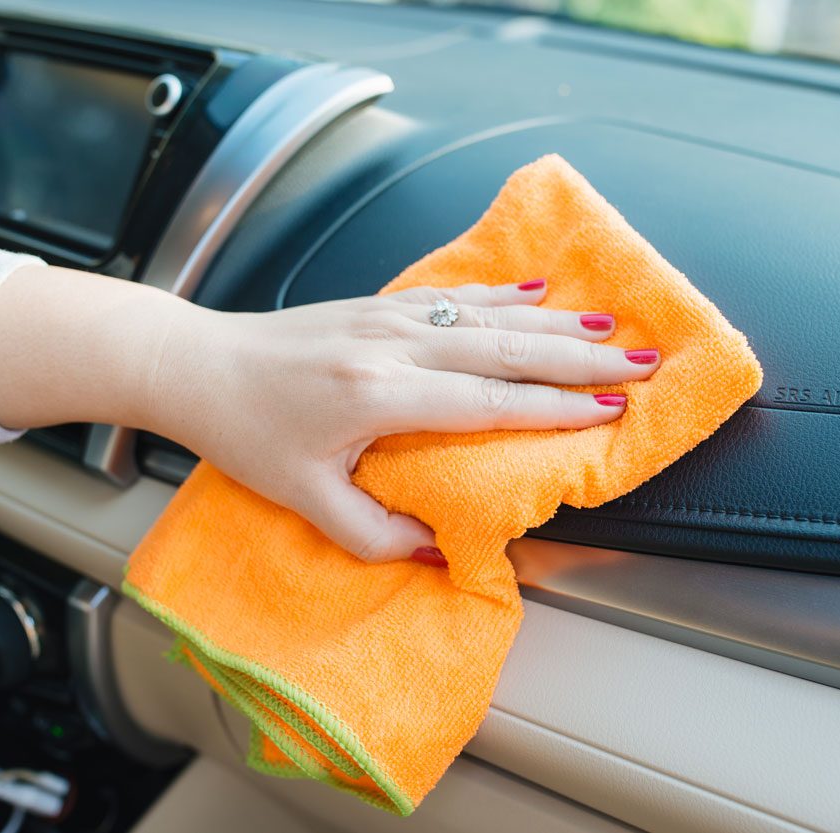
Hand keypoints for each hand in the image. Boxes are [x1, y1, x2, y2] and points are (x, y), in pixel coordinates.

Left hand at [146, 279, 660, 562]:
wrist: (199, 366)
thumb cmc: (247, 434)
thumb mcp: (305, 500)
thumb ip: (375, 532)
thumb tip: (438, 544)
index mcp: (376, 396)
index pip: (486, 401)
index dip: (553, 407)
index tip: (608, 411)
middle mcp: (390, 346)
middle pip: (504, 348)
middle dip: (579, 357)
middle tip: (640, 363)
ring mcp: (386, 316)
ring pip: (488, 315)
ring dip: (554, 321)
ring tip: (612, 327)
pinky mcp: (378, 303)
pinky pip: (454, 295)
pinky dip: (503, 294)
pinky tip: (540, 291)